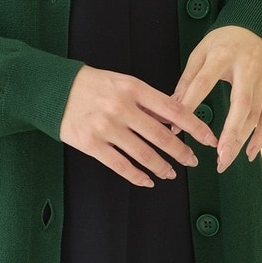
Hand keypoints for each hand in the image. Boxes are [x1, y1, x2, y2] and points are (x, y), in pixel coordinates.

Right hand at [59, 65, 217, 187]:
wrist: (53, 89)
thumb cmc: (91, 85)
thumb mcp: (122, 82)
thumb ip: (146, 100)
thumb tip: (174, 121)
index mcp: (132, 88)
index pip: (173, 109)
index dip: (195, 126)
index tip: (208, 138)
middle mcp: (121, 107)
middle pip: (162, 136)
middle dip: (181, 152)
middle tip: (191, 160)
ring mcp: (106, 127)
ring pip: (144, 154)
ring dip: (162, 167)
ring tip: (170, 173)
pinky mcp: (91, 144)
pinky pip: (121, 165)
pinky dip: (138, 176)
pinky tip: (147, 180)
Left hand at [172, 26, 261, 172]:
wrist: (260, 27)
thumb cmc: (225, 41)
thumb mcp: (201, 51)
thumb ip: (188, 78)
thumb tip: (173, 106)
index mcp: (223, 56)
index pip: (203, 83)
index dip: (189, 105)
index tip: (176, 127)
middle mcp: (248, 68)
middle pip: (240, 104)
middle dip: (230, 134)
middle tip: (218, 158)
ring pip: (255, 115)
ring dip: (241, 140)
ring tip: (225, 160)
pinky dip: (261, 137)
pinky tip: (250, 153)